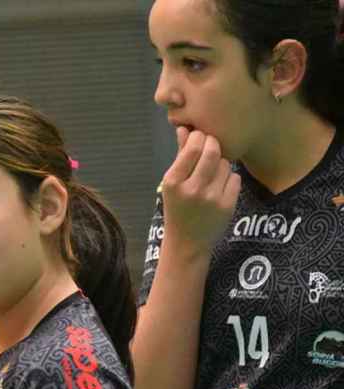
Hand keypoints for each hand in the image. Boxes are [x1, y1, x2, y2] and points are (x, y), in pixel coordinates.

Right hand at [159, 127, 240, 255]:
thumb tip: (184, 128)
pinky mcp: (227, 205)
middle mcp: (192, 189)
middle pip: (213, 151)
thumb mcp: (172, 183)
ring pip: (225, 164)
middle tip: (212, 148)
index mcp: (173, 181)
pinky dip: (229, 179)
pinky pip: (234, 178)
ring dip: (221, 164)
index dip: (200, 137)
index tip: (199, 139)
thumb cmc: (177, 208)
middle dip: (214, 145)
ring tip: (212, 174)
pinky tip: (219, 188)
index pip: (194, 147)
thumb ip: (180, 155)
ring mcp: (211, 198)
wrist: (186, 242)